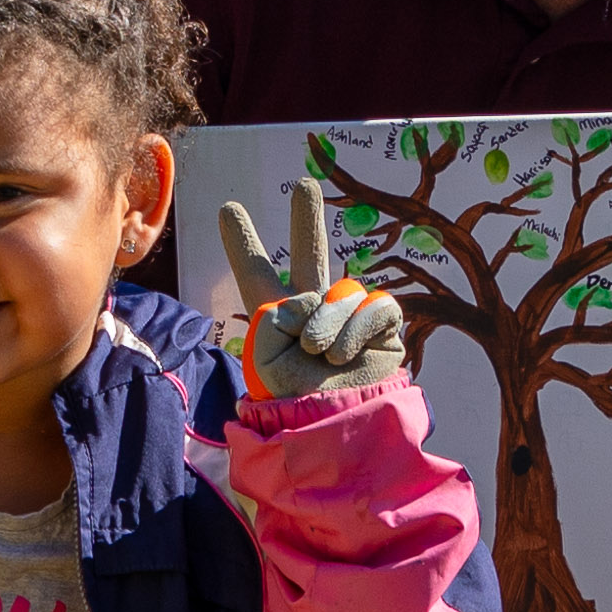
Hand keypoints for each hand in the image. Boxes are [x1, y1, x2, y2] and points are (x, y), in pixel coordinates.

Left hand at [214, 184, 406, 399]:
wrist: (331, 426)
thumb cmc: (293, 399)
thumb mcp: (264, 355)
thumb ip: (276, 312)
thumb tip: (312, 299)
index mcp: (275, 318)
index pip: (256, 273)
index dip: (243, 243)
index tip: (229, 208)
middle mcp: (313, 311)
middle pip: (310, 254)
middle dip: (307, 220)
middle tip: (305, 185)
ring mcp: (350, 316)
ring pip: (341, 290)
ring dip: (328, 320)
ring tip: (319, 352)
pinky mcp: (383, 326)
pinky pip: (375, 305)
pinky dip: (357, 328)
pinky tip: (344, 355)